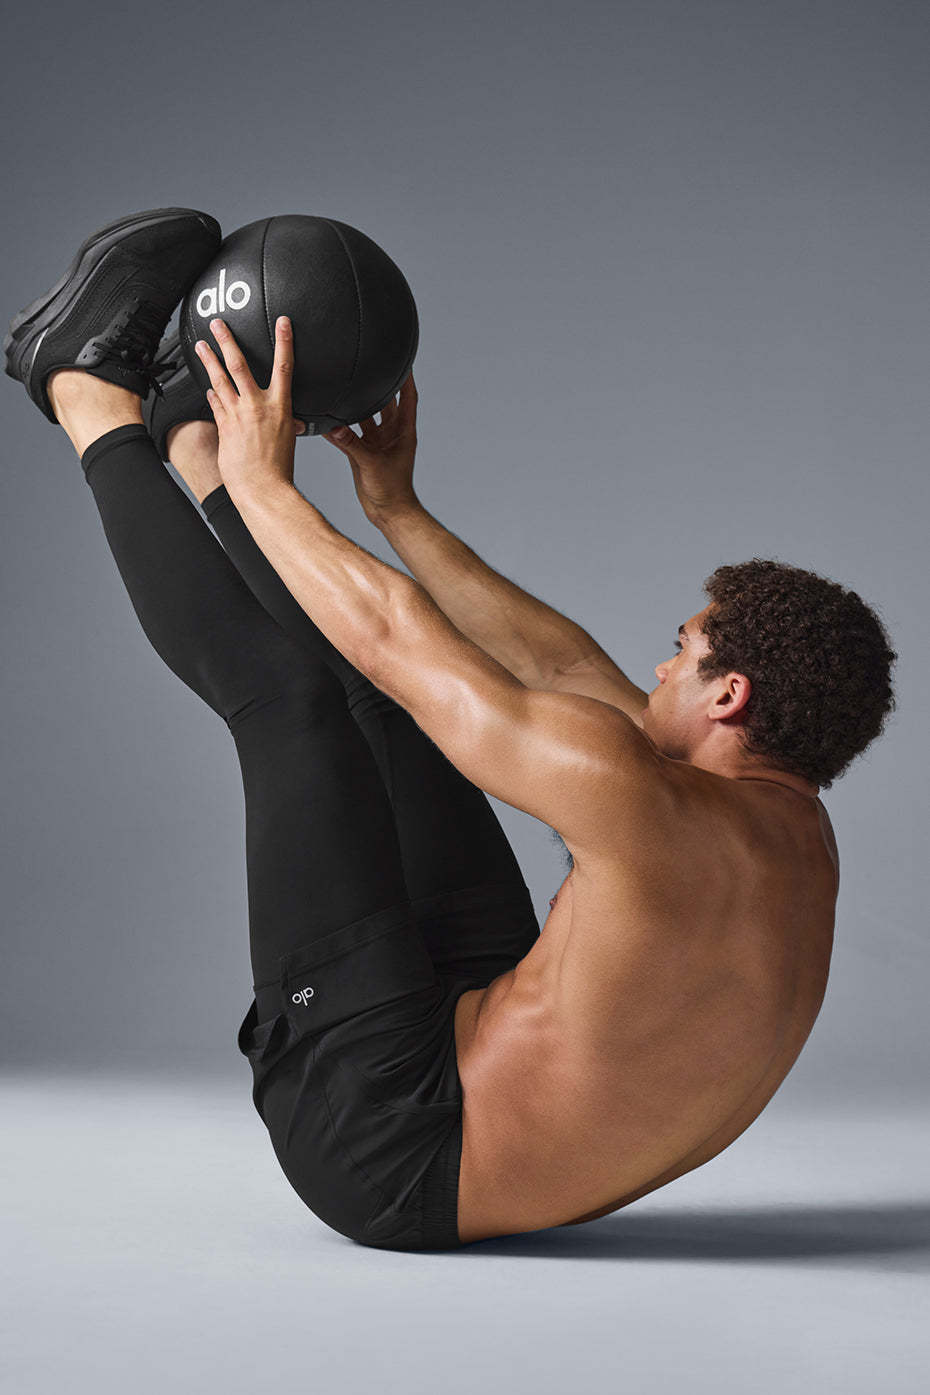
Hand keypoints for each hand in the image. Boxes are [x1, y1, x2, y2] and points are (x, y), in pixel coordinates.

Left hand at [195, 316, 306, 500]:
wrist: (262, 489)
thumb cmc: (278, 470)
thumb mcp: (289, 441)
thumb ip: (287, 424)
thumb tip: (292, 422)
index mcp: (280, 407)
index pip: (284, 367)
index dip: (284, 341)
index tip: (282, 323)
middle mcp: (258, 406)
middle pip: (239, 365)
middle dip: (228, 341)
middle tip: (218, 324)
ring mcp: (238, 415)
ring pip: (219, 380)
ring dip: (209, 360)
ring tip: (200, 346)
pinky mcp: (224, 427)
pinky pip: (215, 404)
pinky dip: (211, 394)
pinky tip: (206, 387)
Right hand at [323, 372, 418, 523]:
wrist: (388, 512)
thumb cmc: (392, 491)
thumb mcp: (372, 464)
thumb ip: (352, 445)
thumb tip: (335, 428)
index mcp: (403, 432)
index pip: (408, 397)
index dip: (407, 378)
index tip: (403, 360)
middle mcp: (391, 434)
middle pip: (385, 402)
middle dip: (377, 386)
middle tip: (367, 367)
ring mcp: (377, 442)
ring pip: (365, 416)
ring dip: (356, 406)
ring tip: (344, 389)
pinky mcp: (364, 452)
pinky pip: (351, 435)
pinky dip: (341, 428)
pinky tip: (328, 420)